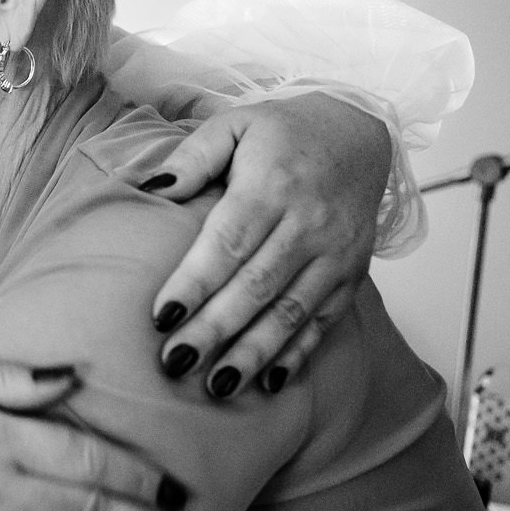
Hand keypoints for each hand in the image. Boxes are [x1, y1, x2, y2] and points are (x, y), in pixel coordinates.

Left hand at [135, 92, 391, 396]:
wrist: (360, 130)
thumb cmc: (284, 132)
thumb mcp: (234, 124)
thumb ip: (192, 157)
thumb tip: (149, 189)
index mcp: (271, 186)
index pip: (227, 242)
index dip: (195, 283)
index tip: (162, 317)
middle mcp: (308, 224)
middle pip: (255, 286)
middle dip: (215, 330)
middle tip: (175, 364)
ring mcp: (335, 253)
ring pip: (291, 311)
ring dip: (254, 353)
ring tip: (217, 386)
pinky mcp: (352, 272)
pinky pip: (325, 319)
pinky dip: (299, 353)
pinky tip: (270, 382)